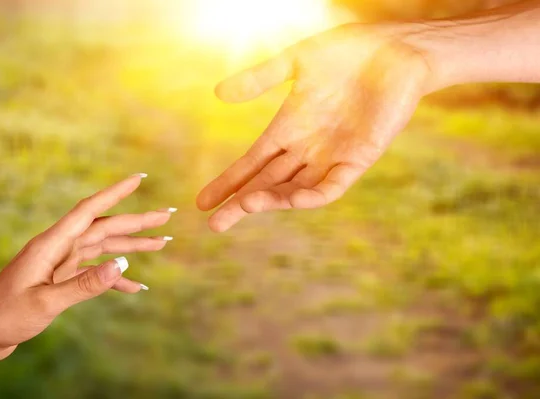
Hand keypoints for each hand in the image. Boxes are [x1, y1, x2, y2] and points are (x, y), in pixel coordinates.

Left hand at [0, 175, 174, 396]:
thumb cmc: (6, 317)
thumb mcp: (46, 303)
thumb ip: (85, 284)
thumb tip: (123, 264)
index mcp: (51, 245)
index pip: (88, 211)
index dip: (115, 193)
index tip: (138, 178)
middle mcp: (58, 248)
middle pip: (104, 228)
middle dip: (136, 222)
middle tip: (166, 216)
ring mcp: (61, 263)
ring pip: (103, 248)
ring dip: (131, 246)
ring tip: (161, 243)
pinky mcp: (62, 278)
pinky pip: (96, 272)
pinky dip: (116, 279)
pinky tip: (137, 286)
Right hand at [197, 23, 433, 231]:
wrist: (397, 48)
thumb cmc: (350, 52)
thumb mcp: (297, 61)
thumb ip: (261, 77)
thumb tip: (219, 94)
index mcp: (288, 127)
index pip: (251, 164)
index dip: (228, 182)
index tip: (202, 202)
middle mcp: (306, 148)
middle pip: (266, 183)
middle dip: (240, 203)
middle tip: (214, 224)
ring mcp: (331, 156)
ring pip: (294, 189)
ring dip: (271, 200)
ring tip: (244, 206)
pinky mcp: (359, 159)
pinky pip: (332, 186)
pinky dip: (311, 195)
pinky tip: (291, 200)